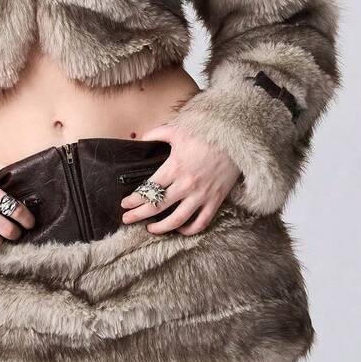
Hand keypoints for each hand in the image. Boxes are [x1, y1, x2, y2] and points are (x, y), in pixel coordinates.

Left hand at [120, 121, 241, 236]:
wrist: (235, 141)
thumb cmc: (205, 135)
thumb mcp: (178, 131)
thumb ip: (157, 134)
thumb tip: (141, 138)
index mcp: (174, 167)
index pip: (148, 189)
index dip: (134, 200)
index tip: (125, 205)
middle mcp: (186, 184)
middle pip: (157, 206)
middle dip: (138, 215)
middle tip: (126, 220)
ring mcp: (201, 195)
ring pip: (176, 220)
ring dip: (160, 228)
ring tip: (149, 228)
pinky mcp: (215, 201)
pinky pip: (200, 223)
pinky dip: (188, 230)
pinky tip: (179, 229)